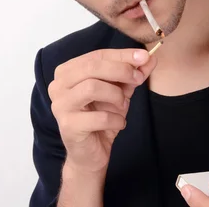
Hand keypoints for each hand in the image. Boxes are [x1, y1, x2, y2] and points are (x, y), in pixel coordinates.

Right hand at [48, 48, 156, 173]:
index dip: (122, 55)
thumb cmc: (101, 117)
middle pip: (92, 67)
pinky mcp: (68, 126)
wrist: (91, 154)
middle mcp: (58, 85)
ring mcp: (60, 106)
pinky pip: (99, 117)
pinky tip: (118, 123)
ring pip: (92, 88)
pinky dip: (116, 119)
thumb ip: (132, 74)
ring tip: (123, 106)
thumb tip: (150, 58)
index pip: (97, 55)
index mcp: (67, 72)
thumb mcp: (120, 91)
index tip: (145, 57)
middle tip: (138, 79)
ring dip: (116, 96)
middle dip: (121, 70)